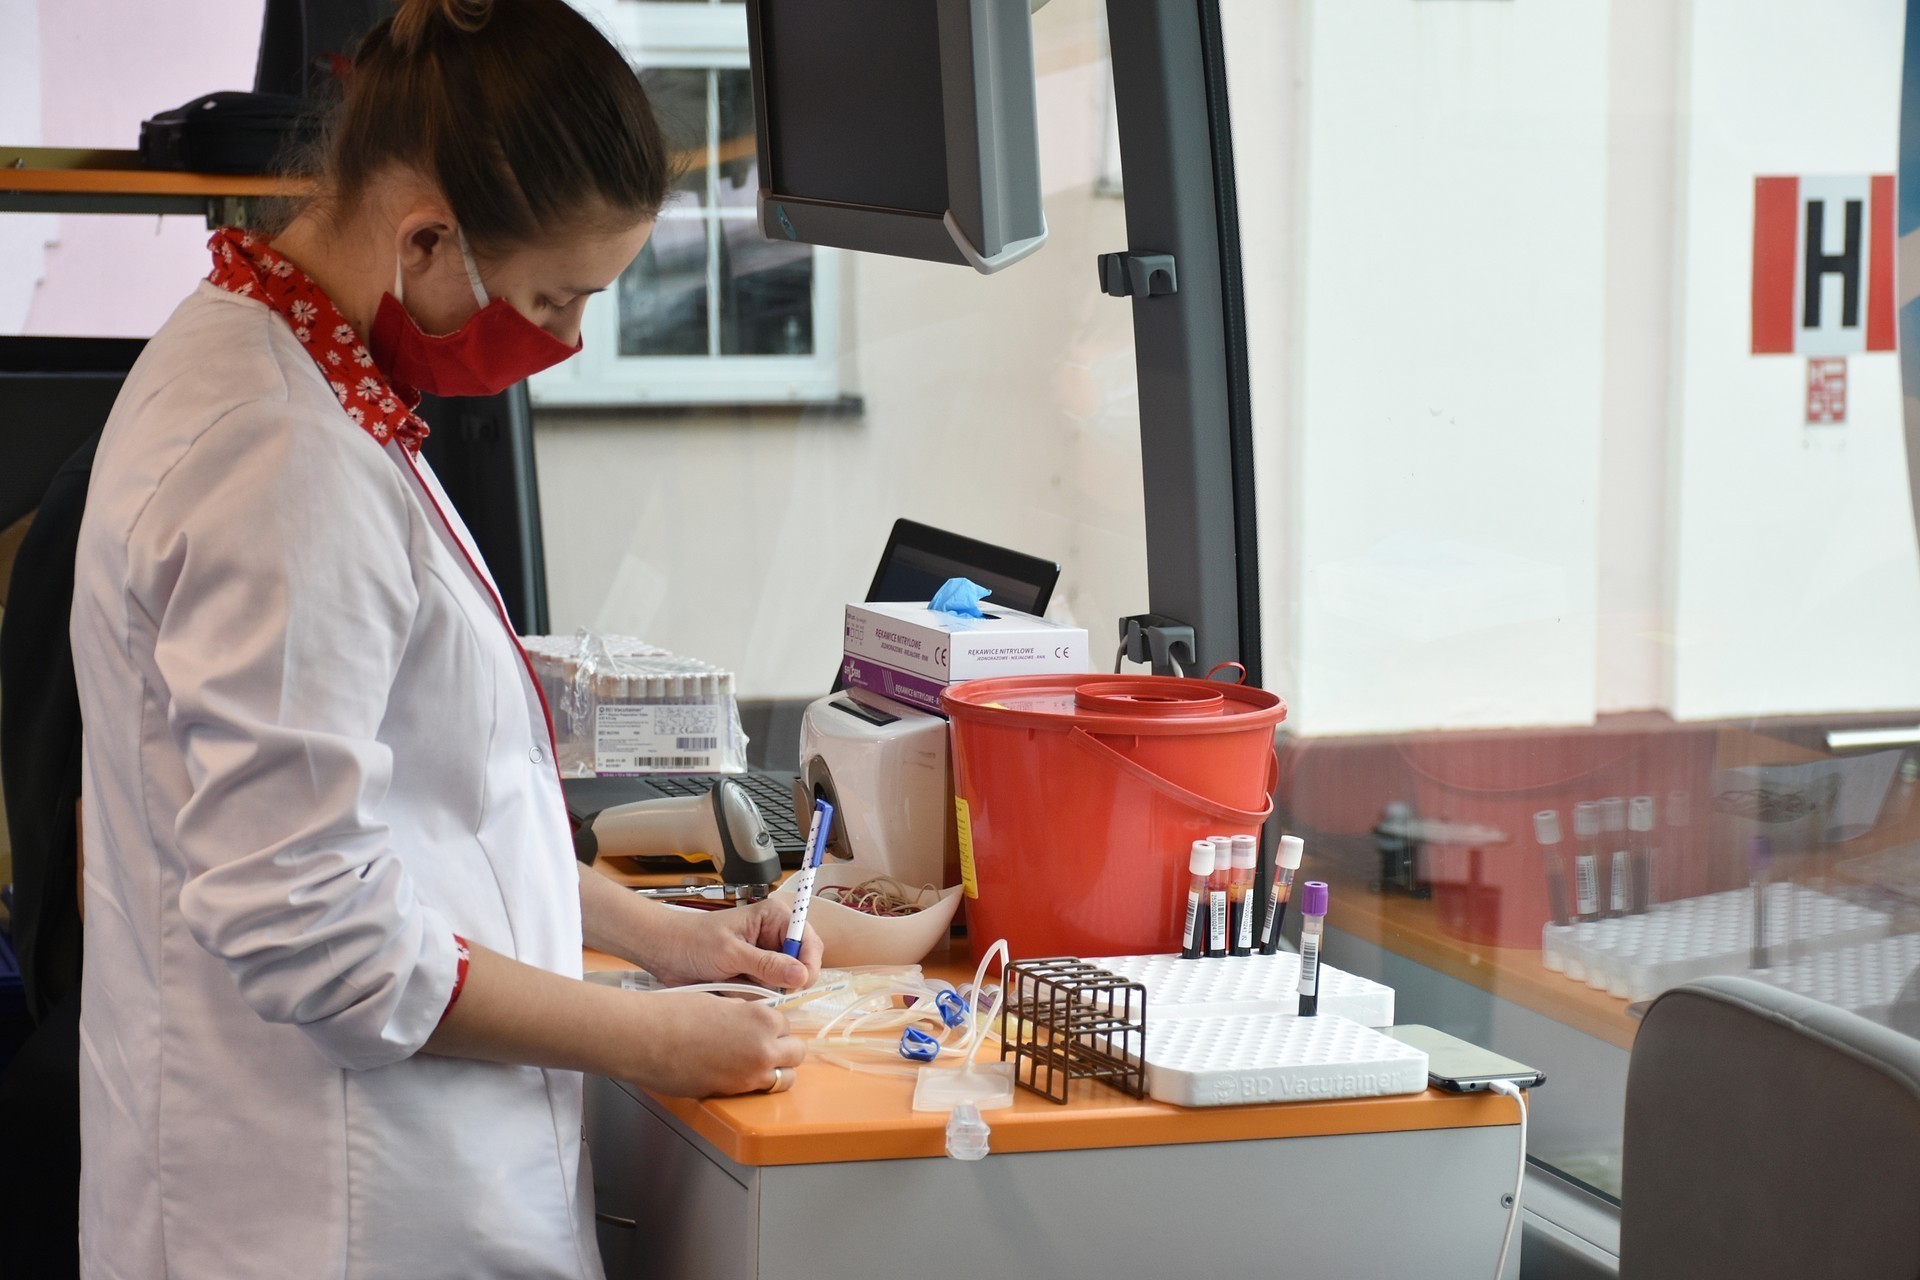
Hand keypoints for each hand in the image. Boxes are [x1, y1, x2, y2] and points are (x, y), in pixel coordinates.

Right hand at [617, 989, 804, 1096]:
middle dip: (783, 1048)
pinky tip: (735, 1073)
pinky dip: (755, 1084)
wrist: (646, 1038)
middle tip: (764, 1045)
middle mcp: (763, 1049)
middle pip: (796, 1052)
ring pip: (786, 1078)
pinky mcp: (732, 1094)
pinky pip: (759, 1091)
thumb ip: (744, 1013)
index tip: (761, 1027)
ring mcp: (750, 1076)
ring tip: (753, 1063)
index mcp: (762, 1019)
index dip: (773, 1026)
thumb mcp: (720, 1002)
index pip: (786, 1024)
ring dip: (776, 1070)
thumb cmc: (675, 1013)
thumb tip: (750, 1021)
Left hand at [647, 897, 823, 991]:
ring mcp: (765, 957)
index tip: (797, 983)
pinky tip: (732, 988)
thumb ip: (766, 964)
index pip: (808, 942)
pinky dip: (752, 996)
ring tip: (736, 983)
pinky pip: (766, 993)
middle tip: (759, 985)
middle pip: (801, 965)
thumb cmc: (693, 942)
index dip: (808, 963)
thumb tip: (801, 975)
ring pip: (783, 983)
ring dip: (763, 990)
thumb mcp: (730, 953)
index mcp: (774, 917)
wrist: (664, 953)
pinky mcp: (754, 975)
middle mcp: (774, 936)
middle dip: (782, 980)